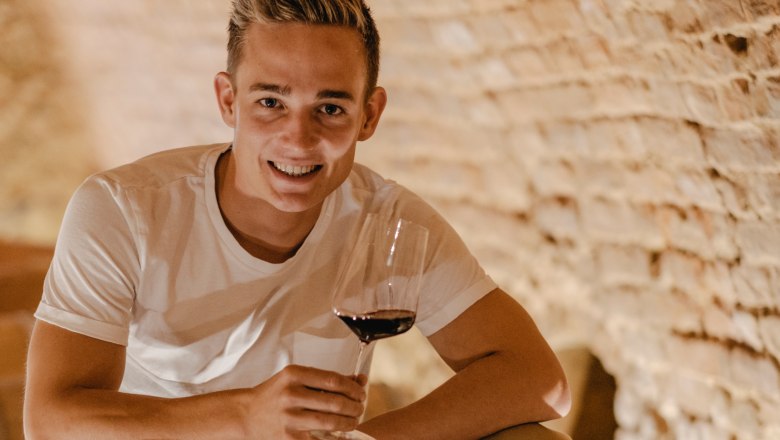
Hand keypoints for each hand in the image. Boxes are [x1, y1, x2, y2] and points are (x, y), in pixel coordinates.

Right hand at [244, 365, 367, 438]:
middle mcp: (290, 394)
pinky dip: (335, 438)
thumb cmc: (275, 395)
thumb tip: (359, 380)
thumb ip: (326, 379)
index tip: (361, 392)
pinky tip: (340, 435)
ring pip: (330, 421)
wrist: (246, 414)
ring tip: (353, 420)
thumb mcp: (297, 379)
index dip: (353, 388)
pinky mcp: (289, 437)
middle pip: (335, 402)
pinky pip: (320, 439)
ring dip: (349, 422)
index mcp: (294, 375)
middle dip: (354, 406)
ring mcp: (289, 417)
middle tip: (360, 408)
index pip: (333, 380)